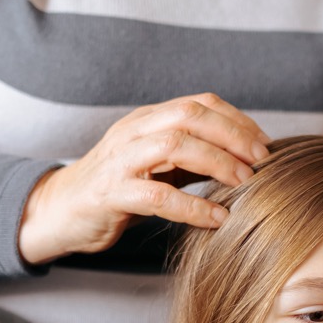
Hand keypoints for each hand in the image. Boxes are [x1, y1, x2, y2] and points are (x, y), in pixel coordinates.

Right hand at [18, 93, 270, 264]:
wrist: (57, 212)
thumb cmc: (115, 191)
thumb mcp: (157, 168)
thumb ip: (193, 160)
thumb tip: (243, 161)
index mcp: (146, 120)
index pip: (199, 103)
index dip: (236, 120)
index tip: (264, 144)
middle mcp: (133, 132)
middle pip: (190, 116)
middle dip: (233, 135)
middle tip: (262, 161)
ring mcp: (119, 161)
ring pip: (174, 145)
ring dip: (217, 162)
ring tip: (244, 184)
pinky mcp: (110, 194)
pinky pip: (157, 195)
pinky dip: (192, 207)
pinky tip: (217, 219)